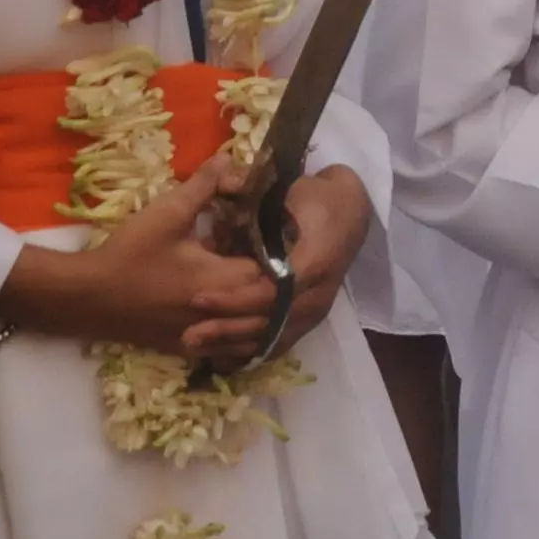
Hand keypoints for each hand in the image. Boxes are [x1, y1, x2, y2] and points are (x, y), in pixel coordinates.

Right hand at [0, 161, 286, 361]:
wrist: (90, 298)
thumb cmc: (132, 254)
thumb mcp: (169, 212)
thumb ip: (205, 184)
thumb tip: (232, 159)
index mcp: (226, 281)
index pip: (277, 269)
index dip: (279, 249)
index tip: (272, 230)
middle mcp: (225, 316)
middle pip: (268, 300)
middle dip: (270, 277)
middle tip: (261, 251)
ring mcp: (209, 338)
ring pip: (250, 326)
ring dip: (254, 305)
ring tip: (245, 278)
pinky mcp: (192, 349)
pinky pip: (228, 343)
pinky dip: (234, 325)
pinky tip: (226, 305)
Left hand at [195, 163, 368, 369]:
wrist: (350, 212)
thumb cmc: (317, 198)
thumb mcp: (290, 189)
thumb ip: (255, 190)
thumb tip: (221, 181)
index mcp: (315, 262)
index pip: (270, 292)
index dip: (234, 299)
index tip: (198, 298)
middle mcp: (319, 294)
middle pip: (269, 322)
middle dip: (227, 329)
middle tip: (188, 334)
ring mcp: (316, 311)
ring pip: (272, 339)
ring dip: (233, 345)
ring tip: (195, 348)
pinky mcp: (310, 320)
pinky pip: (279, 344)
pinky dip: (250, 351)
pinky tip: (220, 358)